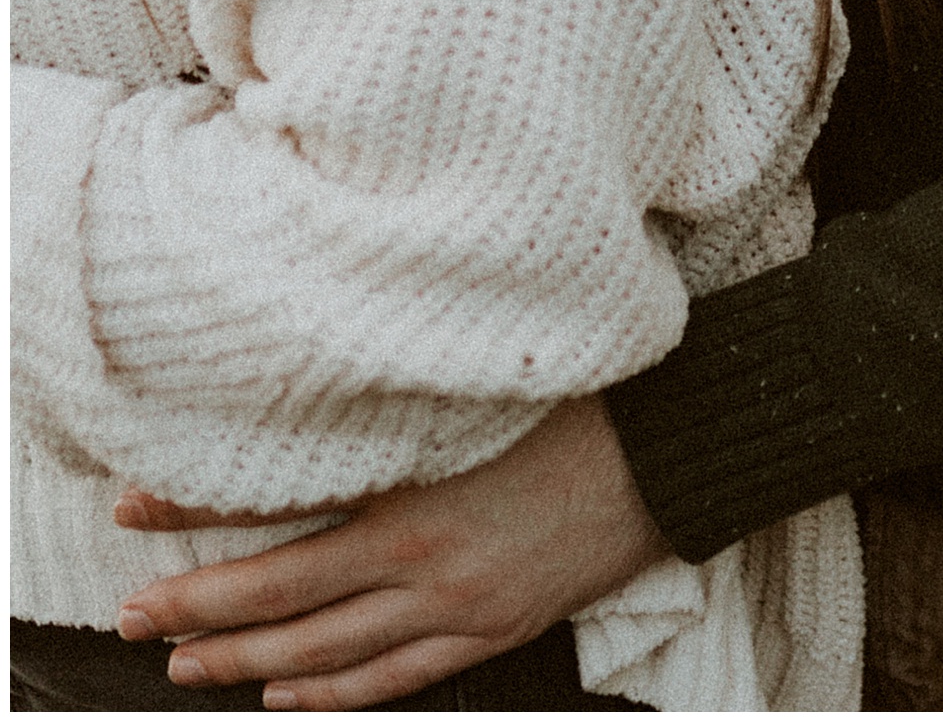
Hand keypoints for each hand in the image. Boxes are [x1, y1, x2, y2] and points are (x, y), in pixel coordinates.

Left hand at [113, 396, 673, 710]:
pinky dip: (330, 694)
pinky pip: (393, 679)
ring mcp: (457, 604)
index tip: (133, 513)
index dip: (201, 516)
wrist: (671, 454)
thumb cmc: (579, 400)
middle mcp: (424, 556)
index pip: (280, 510)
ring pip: (326, 652)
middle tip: (128, 615)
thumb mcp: (478, 393)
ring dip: (245, 660)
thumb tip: (321, 407)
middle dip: (198, 607)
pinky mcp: (492, 630)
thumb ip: (401, 411)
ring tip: (181, 663)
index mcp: (415, 485)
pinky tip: (284, 697)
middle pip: (285, 595)